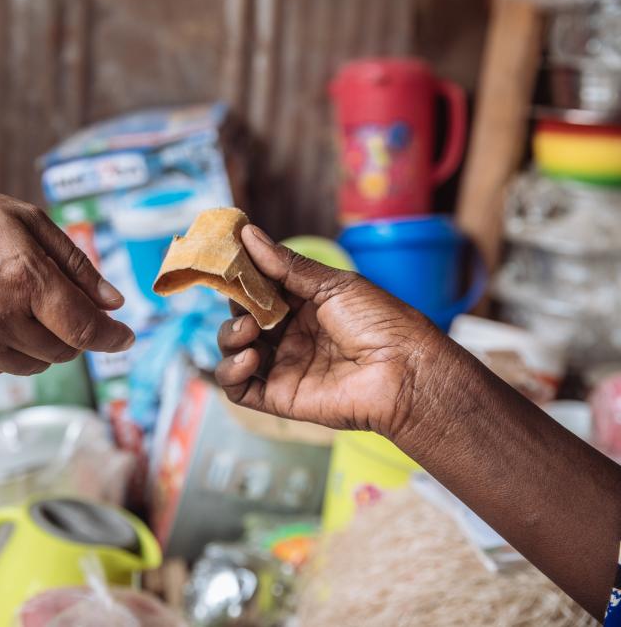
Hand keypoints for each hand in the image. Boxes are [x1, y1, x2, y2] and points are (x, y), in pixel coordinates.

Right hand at [0, 172, 133, 374]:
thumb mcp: (28, 222)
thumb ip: (76, 265)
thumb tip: (114, 303)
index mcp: (24, 278)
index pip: (85, 328)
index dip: (113, 338)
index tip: (125, 337)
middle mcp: (0, 317)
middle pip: (64, 351)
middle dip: (76, 334)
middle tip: (67, 307)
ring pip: (36, 366)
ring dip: (46, 345)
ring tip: (27, 308)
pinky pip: (2, 368)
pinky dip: (13, 351)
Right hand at [214, 224, 443, 438]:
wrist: (405, 373)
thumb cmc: (381, 323)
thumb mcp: (334, 285)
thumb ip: (286, 265)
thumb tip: (248, 234)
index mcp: (304, 305)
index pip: (259, 288)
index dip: (241, 276)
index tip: (225, 259)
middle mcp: (290, 335)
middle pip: (242, 317)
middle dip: (235, 304)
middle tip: (239, 296)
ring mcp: (283, 366)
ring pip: (234, 350)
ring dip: (230, 336)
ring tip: (248, 329)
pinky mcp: (279, 397)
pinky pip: (239, 389)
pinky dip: (232, 372)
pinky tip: (250, 358)